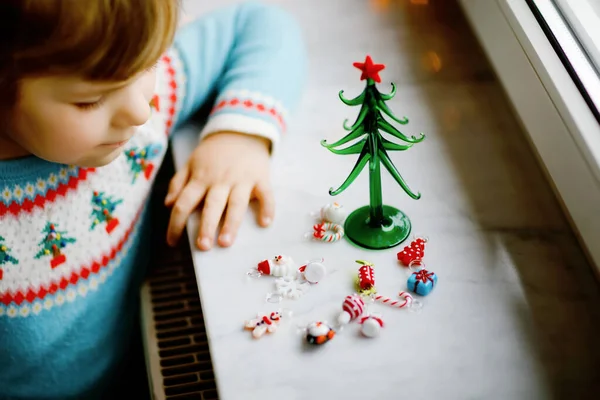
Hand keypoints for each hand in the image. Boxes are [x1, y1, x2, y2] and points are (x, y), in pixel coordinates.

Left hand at [165, 131, 272, 249]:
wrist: (240, 131)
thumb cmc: (213, 153)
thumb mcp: (191, 163)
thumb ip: (178, 183)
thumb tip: (168, 204)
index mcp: (201, 178)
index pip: (184, 203)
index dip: (175, 223)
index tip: (172, 242)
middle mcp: (220, 180)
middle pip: (211, 205)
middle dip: (207, 226)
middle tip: (203, 247)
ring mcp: (242, 179)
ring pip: (236, 203)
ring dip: (231, 223)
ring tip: (226, 242)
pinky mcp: (260, 178)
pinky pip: (265, 194)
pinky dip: (267, 207)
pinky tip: (265, 223)